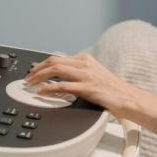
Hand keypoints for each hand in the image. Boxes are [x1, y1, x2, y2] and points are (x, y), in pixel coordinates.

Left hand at [24, 53, 140, 119]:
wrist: (127, 98)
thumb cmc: (112, 90)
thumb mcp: (94, 75)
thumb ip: (78, 73)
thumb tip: (60, 77)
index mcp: (85, 59)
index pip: (57, 58)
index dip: (42, 65)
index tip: (33, 72)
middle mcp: (85, 64)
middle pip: (53, 61)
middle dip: (37, 69)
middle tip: (28, 78)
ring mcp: (86, 75)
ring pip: (55, 70)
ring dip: (39, 77)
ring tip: (31, 84)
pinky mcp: (87, 88)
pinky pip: (63, 86)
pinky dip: (49, 88)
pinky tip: (41, 92)